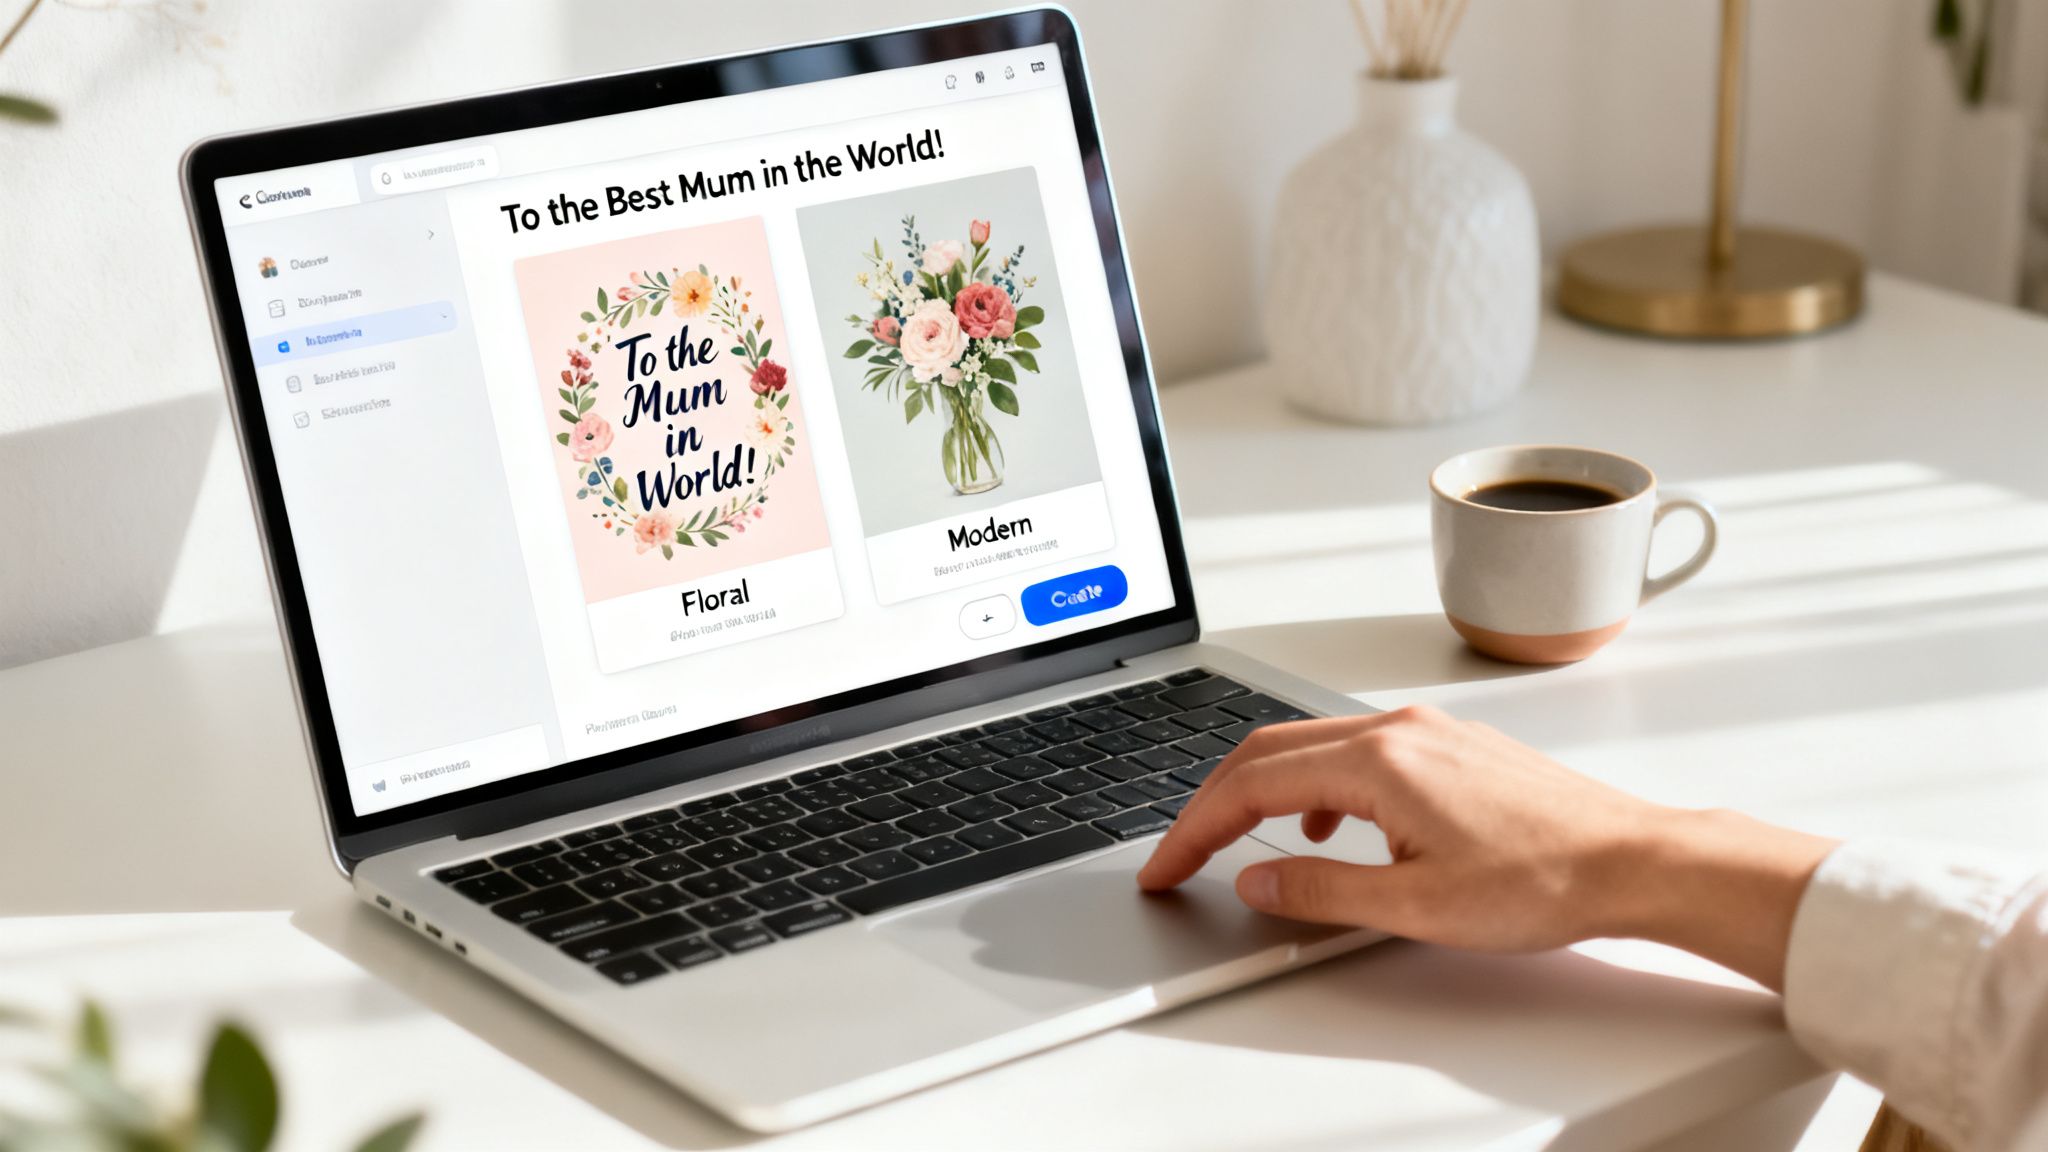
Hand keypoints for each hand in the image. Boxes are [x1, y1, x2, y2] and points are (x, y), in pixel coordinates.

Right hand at [1136, 705, 1836, 989]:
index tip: (1167, 866)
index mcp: (1379, 761)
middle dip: (1212, 802)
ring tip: (1238, 841)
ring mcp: (1426, 732)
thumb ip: (1321, 890)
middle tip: (1181, 853)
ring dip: (1261, 789)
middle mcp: (1397, 730)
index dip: (1196, 829)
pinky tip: (1328, 828)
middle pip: (1267, 751)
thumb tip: (1256, 879)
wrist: (1631, 860)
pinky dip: (1314, 785)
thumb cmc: (1545, 879)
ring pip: (1309, 746)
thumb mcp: (1416, 905)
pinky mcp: (1448, 746)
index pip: (1252, 785)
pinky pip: (1353, 751)